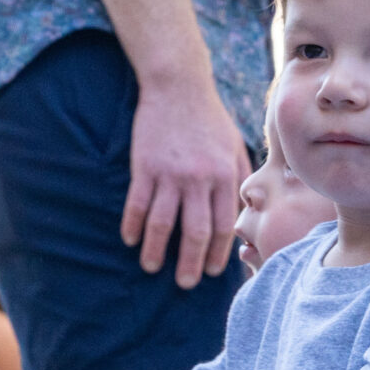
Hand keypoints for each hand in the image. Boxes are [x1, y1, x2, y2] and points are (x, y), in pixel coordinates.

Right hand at [125, 79, 249, 289]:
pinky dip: (133, 226)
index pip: (223, 226)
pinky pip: (137, 204)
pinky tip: (130, 240)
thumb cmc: (209, 119)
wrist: (178, 85)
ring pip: (163, 224)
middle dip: (191, 263)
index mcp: (223, 176)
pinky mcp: (144, 166)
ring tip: (152, 268)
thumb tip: (239, 215)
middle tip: (186, 284)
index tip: (212, 271)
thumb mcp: (234, 147)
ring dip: (157, 251)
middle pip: (195, 232)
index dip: (218, 253)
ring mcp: (170, 173)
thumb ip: (237, 181)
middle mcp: (198, 178)